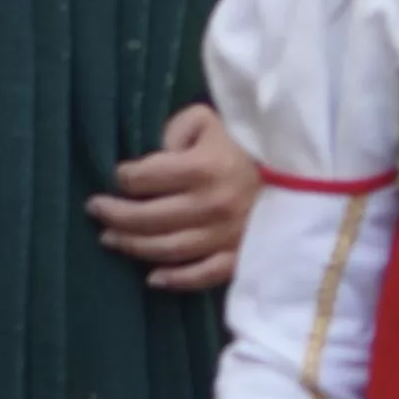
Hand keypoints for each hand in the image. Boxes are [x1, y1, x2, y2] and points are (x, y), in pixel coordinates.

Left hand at [88, 99, 257, 292]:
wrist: (303, 169)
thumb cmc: (248, 141)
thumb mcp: (208, 119)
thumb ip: (174, 131)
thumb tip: (152, 157)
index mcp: (201, 168)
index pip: (142, 178)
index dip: (122, 177)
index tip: (117, 176)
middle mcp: (210, 206)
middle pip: (147, 218)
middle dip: (114, 214)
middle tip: (95, 210)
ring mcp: (226, 235)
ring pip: (166, 249)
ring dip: (132, 246)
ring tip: (110, 238)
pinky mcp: (241, 255)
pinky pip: (202, 275)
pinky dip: (175, 279)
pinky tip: (152, 278)